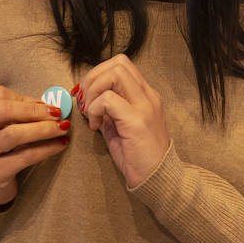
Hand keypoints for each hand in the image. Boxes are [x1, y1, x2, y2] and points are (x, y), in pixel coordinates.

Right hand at [0, 86, 69, 206]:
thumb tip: (50, 105)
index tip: (46, 105)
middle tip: (58, 114)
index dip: (25, 98)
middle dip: (35, 111)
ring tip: (62, 127)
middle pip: (2, 110)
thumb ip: (19, 113)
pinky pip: (26, 156)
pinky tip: (61, 144)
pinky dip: (47, 148)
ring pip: (14, 134)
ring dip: (44, 129)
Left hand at [76, 54, 169, 188]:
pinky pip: (108, 99)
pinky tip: (96, 126)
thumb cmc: (137, 157)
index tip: (87, 96)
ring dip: (94, 91)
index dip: (98, 74)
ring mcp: (145, 106)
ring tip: (91, 113)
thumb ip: (108, 109)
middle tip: (86, 102)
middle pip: (118, 63)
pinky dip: (95, 109)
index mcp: (145, 95)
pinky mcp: (137, 120)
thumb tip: (86, 98)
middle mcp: (148, 96)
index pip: (121, 64)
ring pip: (114, 74)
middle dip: (93, 78)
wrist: (157, 179)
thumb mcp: (120, 126)